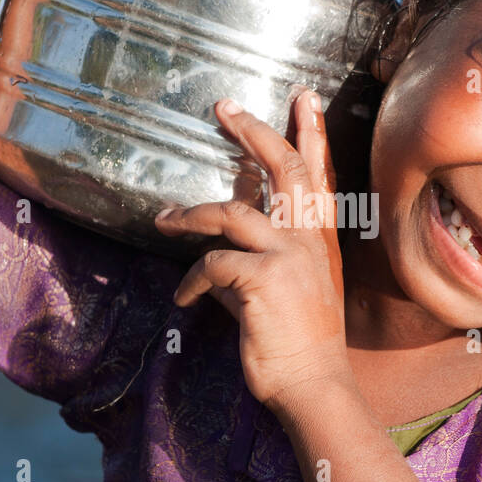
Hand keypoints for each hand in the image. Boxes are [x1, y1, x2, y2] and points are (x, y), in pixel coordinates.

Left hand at [154, 86, 354, 415]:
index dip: (310, 133)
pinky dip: (191, 281)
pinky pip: (213, 264)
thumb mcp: (280, 288)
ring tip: (163, 220)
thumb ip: (252, 257)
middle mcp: (309, 240)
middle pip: (286, 167)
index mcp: (317, 239)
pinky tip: (183, 299)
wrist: (312, 385)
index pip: (318, 174)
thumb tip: (218, 240)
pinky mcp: (264, 280)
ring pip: (233, 210)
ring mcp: (289, 257)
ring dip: (190, 214)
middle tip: (223, 108)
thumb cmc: (294, 341)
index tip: (302, 96)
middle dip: (253, 132)